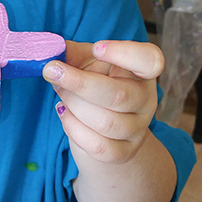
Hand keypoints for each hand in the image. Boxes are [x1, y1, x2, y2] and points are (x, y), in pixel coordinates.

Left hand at [43, 39, 163, 164]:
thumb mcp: (86, 60)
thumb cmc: (94, 82)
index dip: (125, 53)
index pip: (150, 61)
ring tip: (60, 93)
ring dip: (73, 105)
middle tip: (52, 72)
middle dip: (79, 84)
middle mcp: (146, 100)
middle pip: (118, 96)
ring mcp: (138, 129)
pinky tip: (64, 113)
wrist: (100, 123)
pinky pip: (99, 146)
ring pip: (106, 123)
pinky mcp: (124, 152)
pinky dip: (74, 128)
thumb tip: (51, 50)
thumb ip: (71, 53)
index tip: (97, 48)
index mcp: (143, 71)